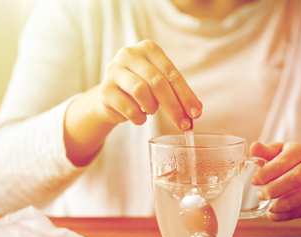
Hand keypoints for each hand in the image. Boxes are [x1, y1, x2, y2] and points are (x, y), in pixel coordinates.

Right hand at [64, 40, 201, 165]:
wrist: (111, 97)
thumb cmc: (140, 88)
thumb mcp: (160, 85)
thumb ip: (177, 93)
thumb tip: (196, 109)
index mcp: (148, 48)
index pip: (171, 73)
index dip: (185, 95)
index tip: (196, 113)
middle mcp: (129, 54)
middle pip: (157, 82)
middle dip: (174, 106)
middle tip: (183, 124)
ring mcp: (114, 71)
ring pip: (141, 91)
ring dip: (152, 107)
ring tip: (151, 111)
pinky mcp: (104, 90)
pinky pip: (127, 107)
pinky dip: (138, 117)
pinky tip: (139, 117)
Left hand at [250, 141, 300, 220]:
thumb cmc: (294, 162)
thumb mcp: (281, 151)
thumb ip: (266, 151)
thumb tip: (254, 147)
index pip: (283, 162)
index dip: (266, 173)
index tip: (254, 180)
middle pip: (294, 180)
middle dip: (273, 189)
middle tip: (260, 194)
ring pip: (297, 199)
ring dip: (277, 205)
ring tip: (266, 204)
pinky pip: (299, 212)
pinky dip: (282, 216)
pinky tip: (273, 213)